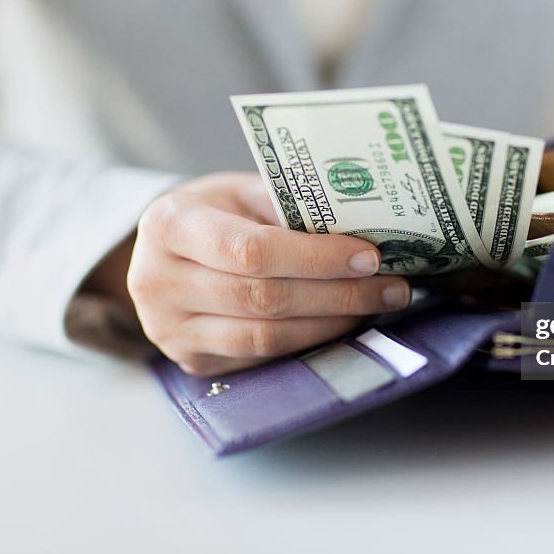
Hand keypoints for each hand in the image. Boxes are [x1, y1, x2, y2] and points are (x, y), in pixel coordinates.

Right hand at [121, 173, 409, 375]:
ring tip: (376, 306)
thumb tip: (366, 228)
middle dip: (340, 295)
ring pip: (266, 337)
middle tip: (393, 288)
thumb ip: (289, 208)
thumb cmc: (213, 213)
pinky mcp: (191, 362)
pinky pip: (261, 358)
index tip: (370, 257)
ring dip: (331, 324)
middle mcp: (160, 282)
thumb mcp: (241, 192)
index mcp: (171, 225)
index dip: (317, 259)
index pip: (252, 250)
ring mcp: (171, 330)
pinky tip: (341, 324)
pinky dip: (309, 342)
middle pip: (265, 298)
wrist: (161, 252)